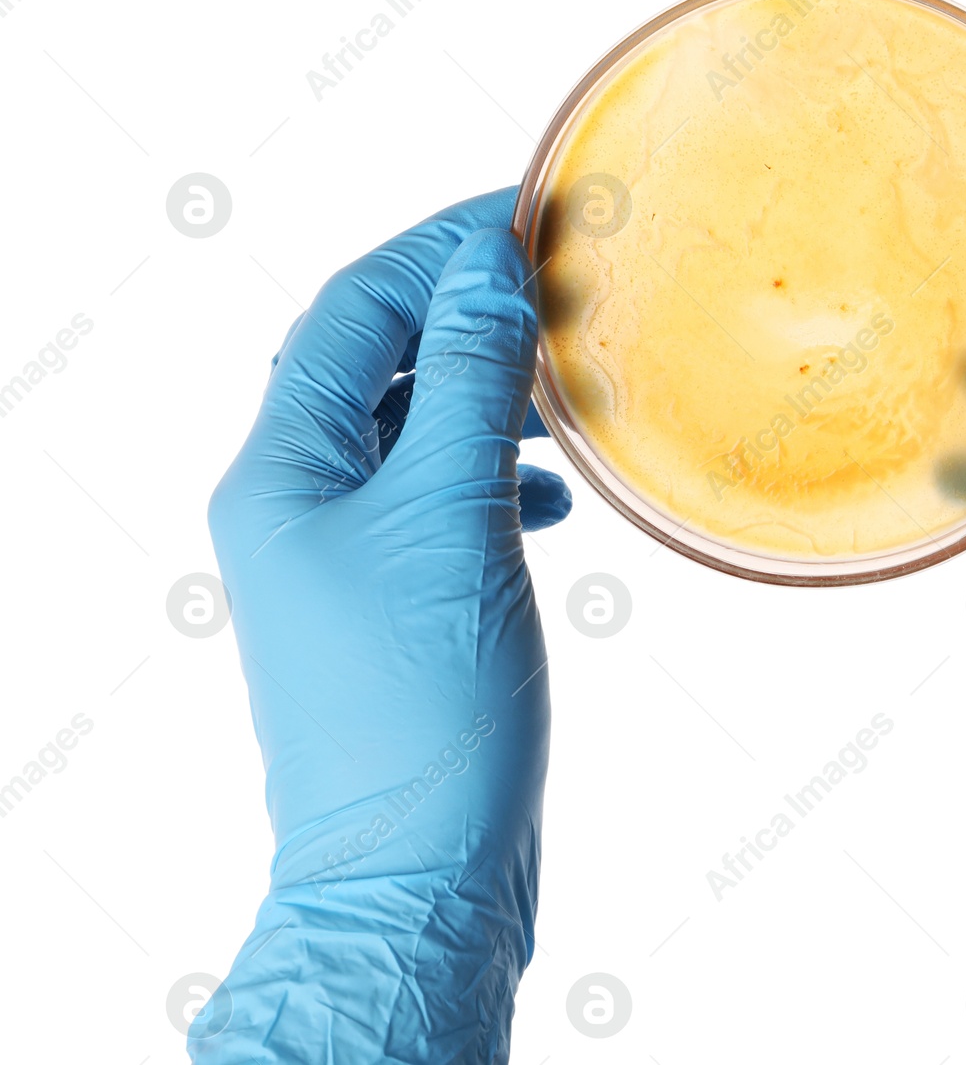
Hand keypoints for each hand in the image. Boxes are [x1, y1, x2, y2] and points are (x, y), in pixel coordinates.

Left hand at [194, 189, 569, 1062]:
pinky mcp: (399, 602)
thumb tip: (485, 268)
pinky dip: (498, 475)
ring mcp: (348, 556)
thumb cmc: (419, 705)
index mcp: (282, 471)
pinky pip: (442, 499)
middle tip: (558, 284)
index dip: (435, 250)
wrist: (414, 872)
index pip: (352, 313)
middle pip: (376, 362)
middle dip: (463, 313)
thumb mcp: (449, 521)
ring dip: (485, 391)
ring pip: (414, 430)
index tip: (523, 215)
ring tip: (561, 382)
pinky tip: (552, 497)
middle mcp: (299, 502)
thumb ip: (466, 386)